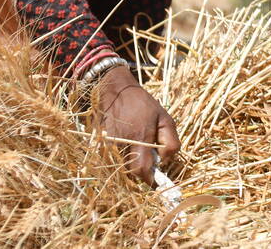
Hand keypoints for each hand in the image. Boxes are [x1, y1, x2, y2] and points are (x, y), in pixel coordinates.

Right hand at [92, 65, 180, 183]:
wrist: (115, 90)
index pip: (142, 170)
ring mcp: (107, 144)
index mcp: (138, 138)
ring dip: (131, 165)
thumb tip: (165, 161)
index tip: (157, 179)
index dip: (150, 178)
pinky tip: (125, 146)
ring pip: (121, 168)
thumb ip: (171, 142)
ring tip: (136, 149)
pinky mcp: (99, 144)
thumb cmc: (142, 104)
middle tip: (149, 160)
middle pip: (130, 173)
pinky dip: (120, 159)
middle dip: (141, 172)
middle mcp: (120, 144)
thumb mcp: (165, 119)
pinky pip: (111, 160)